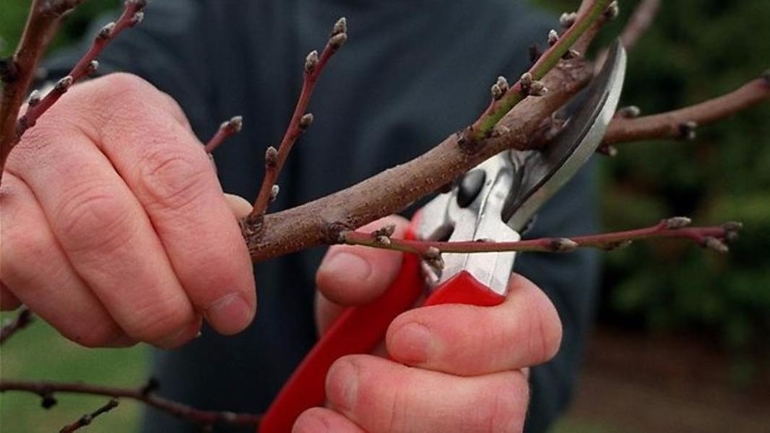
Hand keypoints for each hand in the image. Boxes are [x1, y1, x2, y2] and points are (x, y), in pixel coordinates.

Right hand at [0, 74, 255, 347]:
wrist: (71, 143)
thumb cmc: (141, 165)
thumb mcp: (186, 169)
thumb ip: (212, 217)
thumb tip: (228, 286)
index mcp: (126, 110)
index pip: (173, 181)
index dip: (208, 256)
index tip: (235, 312)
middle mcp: (55, 131)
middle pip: (100, 225)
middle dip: (154, 300)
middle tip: (184, 331)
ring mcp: (3, 174)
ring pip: (40, 261)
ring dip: (102, 318)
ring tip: (141, 327)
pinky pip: (5, 281)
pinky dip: (56, 312)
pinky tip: (92, 311)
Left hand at [297, 216, 562, 431]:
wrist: (357, 356)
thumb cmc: (384, 305)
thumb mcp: (375, 267)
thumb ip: (369, 256)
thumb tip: (349, 274)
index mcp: (504, 318)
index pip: (534, 329)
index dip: (475, 337)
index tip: (401, 334)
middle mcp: (502, 381)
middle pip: (498, 407)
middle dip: (408, 398)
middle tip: (346, 375)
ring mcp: (473, 426)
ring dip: (380, 428)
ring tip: (326, 405)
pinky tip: (321, 425)